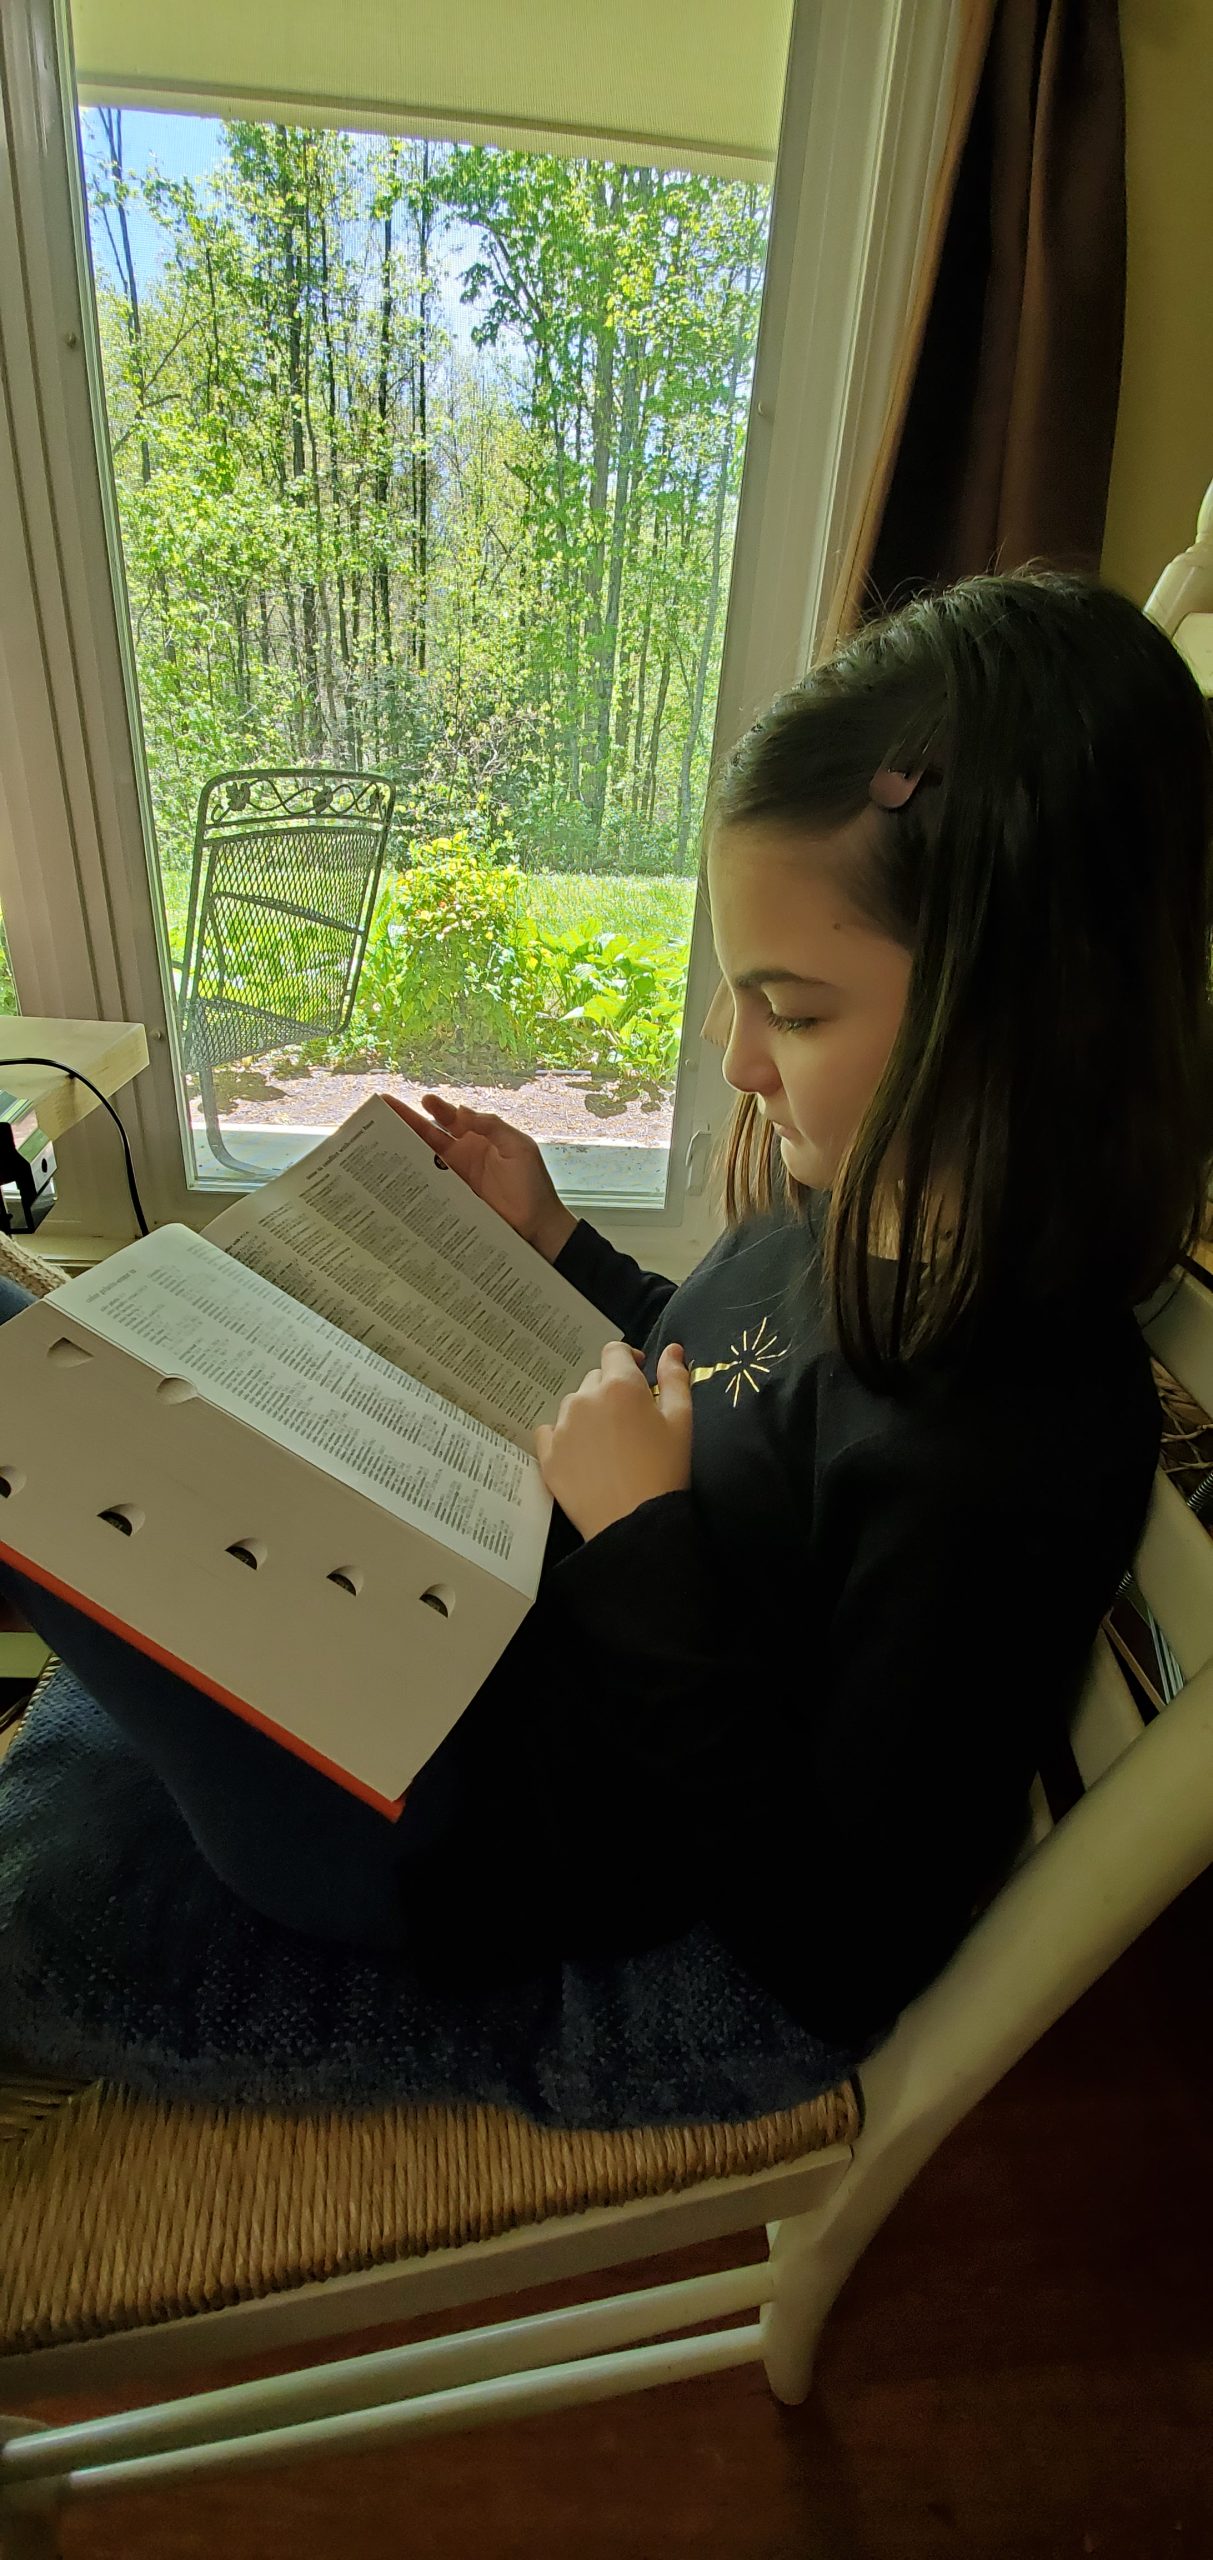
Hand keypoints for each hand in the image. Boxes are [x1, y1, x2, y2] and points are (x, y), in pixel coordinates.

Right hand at [384, 1092, 576, 1260]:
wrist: (537, 1226)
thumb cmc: (532, 1184)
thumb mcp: (518, 1148)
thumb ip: (492, 1127)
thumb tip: (462, 1111)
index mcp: (479, 1137)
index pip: (453, 1118)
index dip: (437, 1108)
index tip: (424, 1101)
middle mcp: (463, 1154)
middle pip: (430, 1133)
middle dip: (408, 1121)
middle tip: (385, 1108)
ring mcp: (455, 1177)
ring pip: (424, 1157)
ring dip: (404, 1146)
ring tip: (380, 1137)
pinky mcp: (451, 1198)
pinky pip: (428, 1184)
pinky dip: (412, 1177)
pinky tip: (395, 1171)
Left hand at [534, 1340, 692, 1540]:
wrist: (635, 1522)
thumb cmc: (665, 1470)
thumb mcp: (681, 1421)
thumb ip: (675, 1379)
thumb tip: (671, 1349)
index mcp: (620, 1385)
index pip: (614, 1351)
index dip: (628, 1360)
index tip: (638, 1375)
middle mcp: (585, 1398)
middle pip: (594, 1379)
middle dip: (611, 1391)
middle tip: (629, 1421)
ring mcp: (562, 1427)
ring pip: (573, 1406)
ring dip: (588, 1413)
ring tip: (607, 1443)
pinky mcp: (547, 1454)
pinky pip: (550, 1432)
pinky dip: (564, 1437)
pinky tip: (583, 1455)